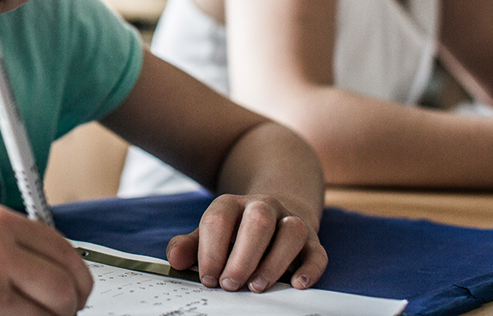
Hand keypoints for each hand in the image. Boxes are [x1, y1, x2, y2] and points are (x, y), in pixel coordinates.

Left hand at [165, 194, 325, 292]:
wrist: (272, 216)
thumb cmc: (233, 235)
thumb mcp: (208, 236)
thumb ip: (189, 247)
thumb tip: (175, 260)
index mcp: (232, 205)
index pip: (219, 219)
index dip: (211, 250)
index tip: (207, 278)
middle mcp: (264, 207)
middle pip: (258, 221)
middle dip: (242, 255)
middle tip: (229, 284)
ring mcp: (290, 221)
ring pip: (291, 231)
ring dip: (275, 260)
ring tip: (257, 286)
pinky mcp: (312, 241)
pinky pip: (317, 251)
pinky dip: (310, 269)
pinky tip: (297, 285)